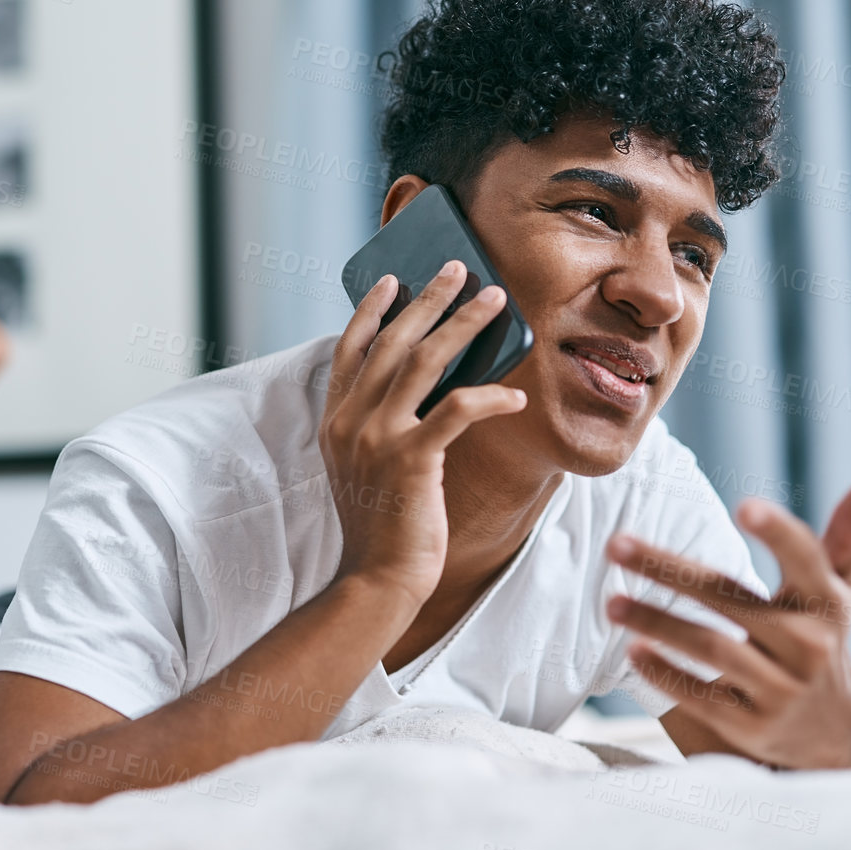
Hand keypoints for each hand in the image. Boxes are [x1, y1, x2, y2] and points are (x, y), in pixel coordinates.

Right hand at [320, 261, 526, 610]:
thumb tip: (423, 389)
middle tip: (459, 269)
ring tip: (494, 300)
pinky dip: (489, 398)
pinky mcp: (411, 459)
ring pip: (423, 361)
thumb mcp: (364, 467)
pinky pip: (456, 410)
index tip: (395, 281)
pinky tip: (516, 397)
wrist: (377, 580)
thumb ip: (379, 425)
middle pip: (391, 341)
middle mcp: (350, 421)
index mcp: (334, 420)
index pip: (350, 349)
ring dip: (463, 324)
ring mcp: (377, 438)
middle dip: (429, 300)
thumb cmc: (383, 527)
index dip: (372, 310)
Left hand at [604, 478, 850, 768]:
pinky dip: (667, 674)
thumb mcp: (838, 594)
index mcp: (826, 604)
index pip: (804, 560)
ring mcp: (781, 690)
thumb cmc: (823, 643)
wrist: (838, 739)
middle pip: (730, 599)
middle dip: (668, 571)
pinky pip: (702, 697)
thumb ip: (847, 537)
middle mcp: (808, 646)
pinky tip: (633, 650)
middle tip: (615, 545)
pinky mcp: (753, 727)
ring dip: (656, 623)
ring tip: (610, 602)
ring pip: (711, 649)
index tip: (744, 507)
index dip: (777, 533)